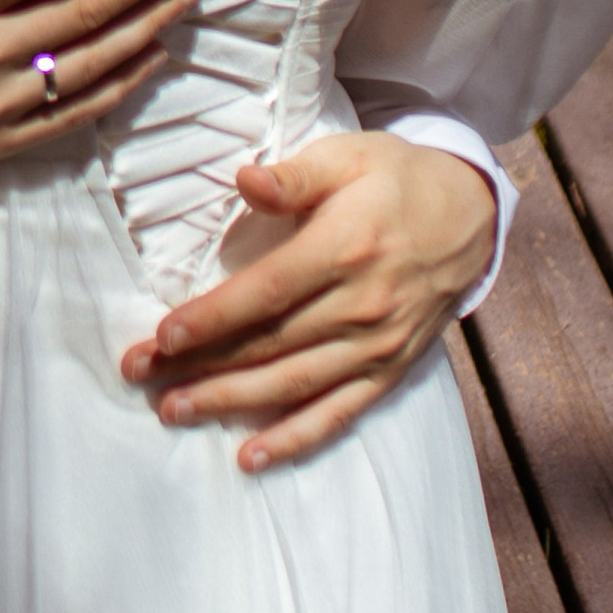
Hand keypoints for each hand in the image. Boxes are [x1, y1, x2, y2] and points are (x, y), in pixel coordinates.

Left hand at [120, 129, 497, 473]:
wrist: (472, 216)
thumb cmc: (396, 178)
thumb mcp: (348, 156)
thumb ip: (294, 174)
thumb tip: (244, 180)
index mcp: (345, 248)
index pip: (267, 292)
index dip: (214, 318)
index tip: (164, 335)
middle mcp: (362, 305)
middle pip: (269, 344)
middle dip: (200, 364)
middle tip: (140, 375)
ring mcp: (377, 345)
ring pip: (293, 384)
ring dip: (229, 402)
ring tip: (173, 411)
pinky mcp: (389, 369)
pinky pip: (339, 413)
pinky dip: (294, 439)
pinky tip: (250, 456)